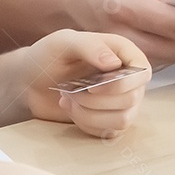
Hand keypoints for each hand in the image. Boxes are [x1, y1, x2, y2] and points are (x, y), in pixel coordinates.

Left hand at [21, 29, 150, 137]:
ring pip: (122, 120)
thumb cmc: (48, 56)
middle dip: (95, 100)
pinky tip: (71, 110)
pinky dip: (86, 124)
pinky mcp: (110, 121)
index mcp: (123, 53)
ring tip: (68, 100)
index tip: (93, 86)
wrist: (31, 80)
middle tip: (70, 91)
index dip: (122, 84)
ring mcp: (121, 102)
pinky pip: (109, 133)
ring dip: (89, 114)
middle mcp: (128, 78)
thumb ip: (89, 46)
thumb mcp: (64, 42)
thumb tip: (115, 63)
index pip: (143, 72)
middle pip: (132, 99)